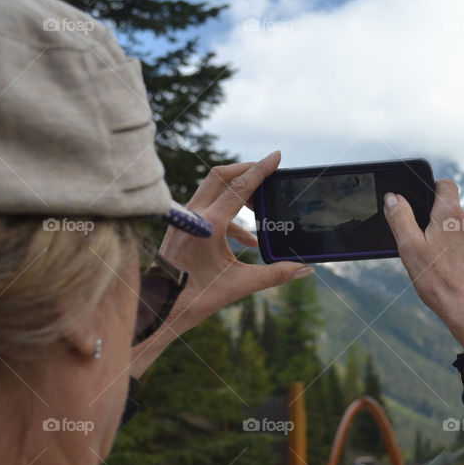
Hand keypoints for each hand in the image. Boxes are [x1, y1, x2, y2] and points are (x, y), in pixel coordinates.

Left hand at [129, 151, 313, 375]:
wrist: (159, 308)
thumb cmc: (194, 298)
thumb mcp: (239, 286)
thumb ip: (275, 275)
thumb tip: (304, 269)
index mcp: (209, 224)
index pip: (240, 186)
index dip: (261, 169)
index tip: (277, 156)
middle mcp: (195, 215)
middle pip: (221, 175)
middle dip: (247, 170)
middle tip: (269, 172)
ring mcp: (186, 219)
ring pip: (213, 189)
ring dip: (238, 191)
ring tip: (261, 205)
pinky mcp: (183, 227)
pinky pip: (209, 210)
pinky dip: (232, 217)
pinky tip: (250, 239)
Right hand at [383, 179, 463, 352]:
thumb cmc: (439, 281)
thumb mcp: (410, 248)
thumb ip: (400, 217)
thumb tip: (393, 197)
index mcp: (450, 213)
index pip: (444, 184)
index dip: (431, 189)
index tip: (421, 205)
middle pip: (450, 209)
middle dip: (435, 220)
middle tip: (422, 243)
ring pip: (460, 228)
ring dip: (448, 237)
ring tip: (436, 261)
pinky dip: (459, 252)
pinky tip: (450, 270)